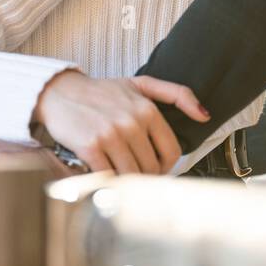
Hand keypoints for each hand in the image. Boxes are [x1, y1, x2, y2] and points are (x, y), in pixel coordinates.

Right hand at [32, 69, 209, 174]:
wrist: (60, 93)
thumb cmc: (101, 92)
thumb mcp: (141, 84)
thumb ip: (176, 94)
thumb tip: (205, 115)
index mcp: (148, 109)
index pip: (171, 151)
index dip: (167, 166)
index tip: (157, 169)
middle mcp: (132, 121)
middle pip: (152, 167)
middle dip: (146, 175)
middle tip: (136, 174)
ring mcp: (111, 134)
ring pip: (133, 175)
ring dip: (129, 181)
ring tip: (121, 176)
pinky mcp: (91, 147)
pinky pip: (110, 176)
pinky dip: (110, 181)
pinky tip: (106, 174)